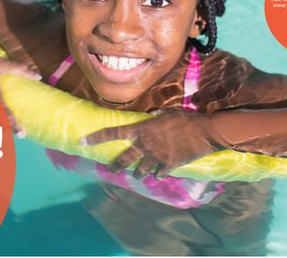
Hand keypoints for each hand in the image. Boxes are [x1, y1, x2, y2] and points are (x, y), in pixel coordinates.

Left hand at [81, 109, 226, 178]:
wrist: (204, 132)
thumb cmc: (186, 118)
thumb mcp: (168, 112)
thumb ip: (156, 116)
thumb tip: (151, 116)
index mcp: (142, 129)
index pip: (113, 133)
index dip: (96, 137)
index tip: (82, 142)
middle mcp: (145, 144)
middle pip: (124, 159)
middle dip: (115, 166)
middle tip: (111, 169)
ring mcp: (156, 157)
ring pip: (140, 170)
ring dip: (139, 171)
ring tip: (140, 172)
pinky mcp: (168, 165)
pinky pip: (158, 174)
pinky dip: (158, 173)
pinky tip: (160, 171)